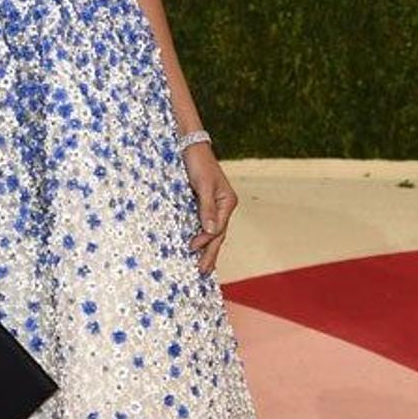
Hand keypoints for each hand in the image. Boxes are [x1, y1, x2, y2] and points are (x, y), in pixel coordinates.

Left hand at [184, 144, 236, 273]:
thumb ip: (206, 208)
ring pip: (212, 232)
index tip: (192, 249)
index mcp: (227, 202)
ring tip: (202, 267)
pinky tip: (197, 248)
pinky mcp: (204, 204)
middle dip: (210, 253)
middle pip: (217, 234)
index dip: (206, 240)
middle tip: (202, 272)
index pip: (218, 228)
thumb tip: (211, 231)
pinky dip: (201, 238)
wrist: (190, 146)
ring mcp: (215, 206)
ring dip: (207, 249)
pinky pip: (204, 225)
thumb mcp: (202, 185)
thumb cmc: (197, 163)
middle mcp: (224, 206)